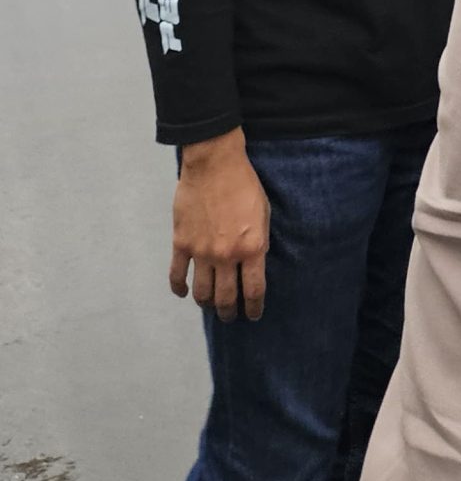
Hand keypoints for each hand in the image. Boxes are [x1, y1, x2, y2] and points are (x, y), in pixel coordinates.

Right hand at [170, 130, 269, 321]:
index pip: (254, 290)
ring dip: (207, 304)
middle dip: (229, 311)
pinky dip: (179, 288)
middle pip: (226, 297)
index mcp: (252, 247)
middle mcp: (226, 255)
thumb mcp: (263, 213)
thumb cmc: (244, 184)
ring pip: (202, 292)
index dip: (254, 307)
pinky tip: (183, 293)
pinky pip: (177, 275)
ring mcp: (201, 251)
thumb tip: (253, 264)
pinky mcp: (181, 243)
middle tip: (230, 316)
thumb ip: (258, 242)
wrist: (215, 163)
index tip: (253, 315)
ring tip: (210, 306)